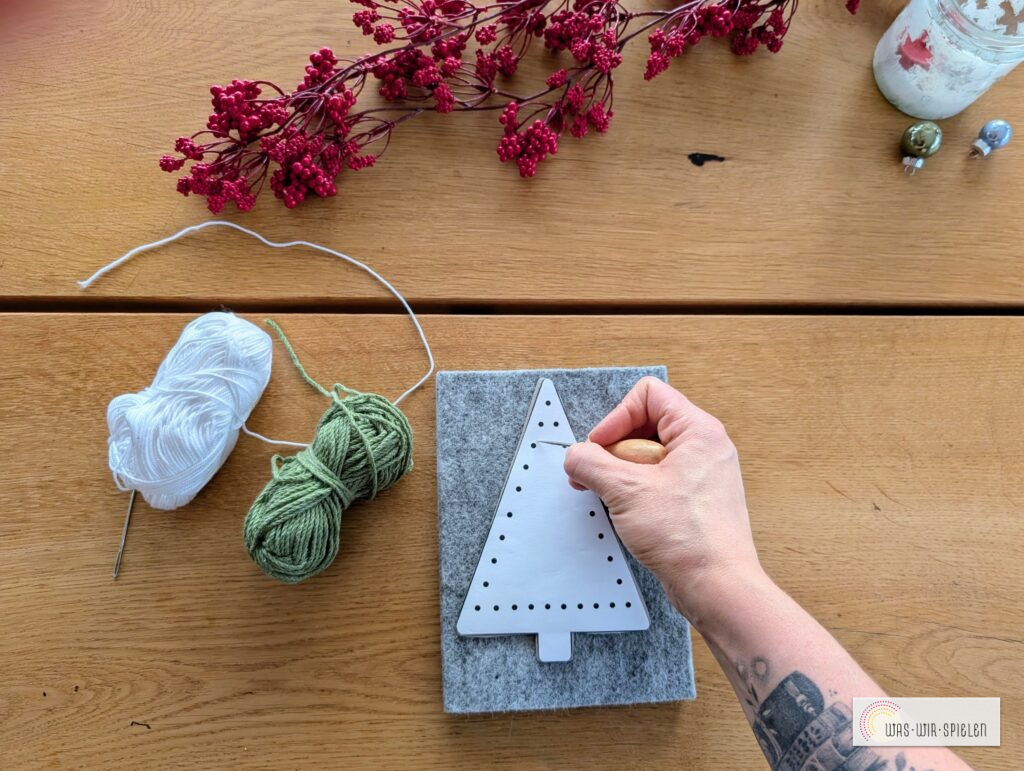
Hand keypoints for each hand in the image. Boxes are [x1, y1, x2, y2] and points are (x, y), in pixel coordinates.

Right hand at [564, 377, 762, 619]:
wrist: (717, 586)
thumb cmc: (689, 539)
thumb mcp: (625, 491)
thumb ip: (591, 464)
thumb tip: (575, 456)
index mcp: (698, 431)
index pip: (648, 395)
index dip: (616, 417)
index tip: (600, 447)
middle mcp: (704, 448)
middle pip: (645, 425)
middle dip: (614, 450)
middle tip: (599, 476)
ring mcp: (701, 475)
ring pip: (648, 457)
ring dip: (622, 474)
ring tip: (613, 498)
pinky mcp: (694, 500)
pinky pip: (657, 481)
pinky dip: (636, 492)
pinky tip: (628, 513)